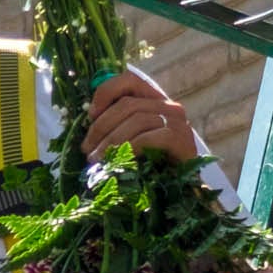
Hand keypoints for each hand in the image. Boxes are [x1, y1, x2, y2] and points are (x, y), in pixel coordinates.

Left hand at [75, 70, 201, 162]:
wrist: (184, 191)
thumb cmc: (154, 167)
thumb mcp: (132, 141)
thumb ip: (117, 126)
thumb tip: (90, 121)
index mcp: (155, 101)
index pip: (130, 80)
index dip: (106, 92)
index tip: (90, 116)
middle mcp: (169, 106)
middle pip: (128, 103)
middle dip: (101, 126)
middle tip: (87, 149)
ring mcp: (178, 121)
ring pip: (136, 119)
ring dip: (111, 140)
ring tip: (96, 159)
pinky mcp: (181, 139)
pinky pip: (149, 137)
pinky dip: (130, 147)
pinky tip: (119, 160)